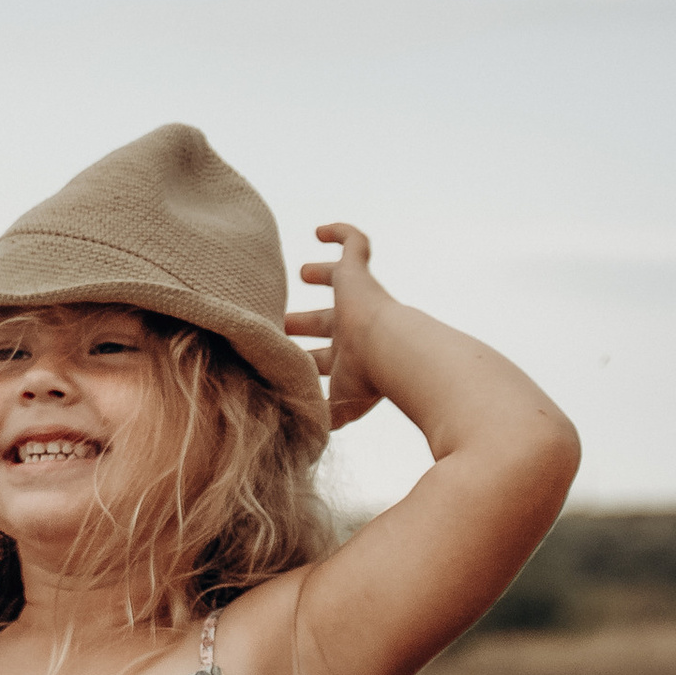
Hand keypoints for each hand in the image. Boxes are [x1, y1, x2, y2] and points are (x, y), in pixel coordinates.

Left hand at [285, 223, 388, 431]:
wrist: (391, 352)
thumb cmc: (365, 382)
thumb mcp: (339, 409)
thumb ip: (321, 421)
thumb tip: (302, 444)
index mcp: (348, 360)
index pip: (325, 360)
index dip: (308, 361)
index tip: (284, 363)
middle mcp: (353, 329)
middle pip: (325, 322)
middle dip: (306, 322)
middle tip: (284, 321)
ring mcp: (359, 299)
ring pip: (339, 280)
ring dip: (323, 274)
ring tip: (304, 270)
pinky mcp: (360, 273)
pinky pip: (354, 242)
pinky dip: (341, 233)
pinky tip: (321, 230)